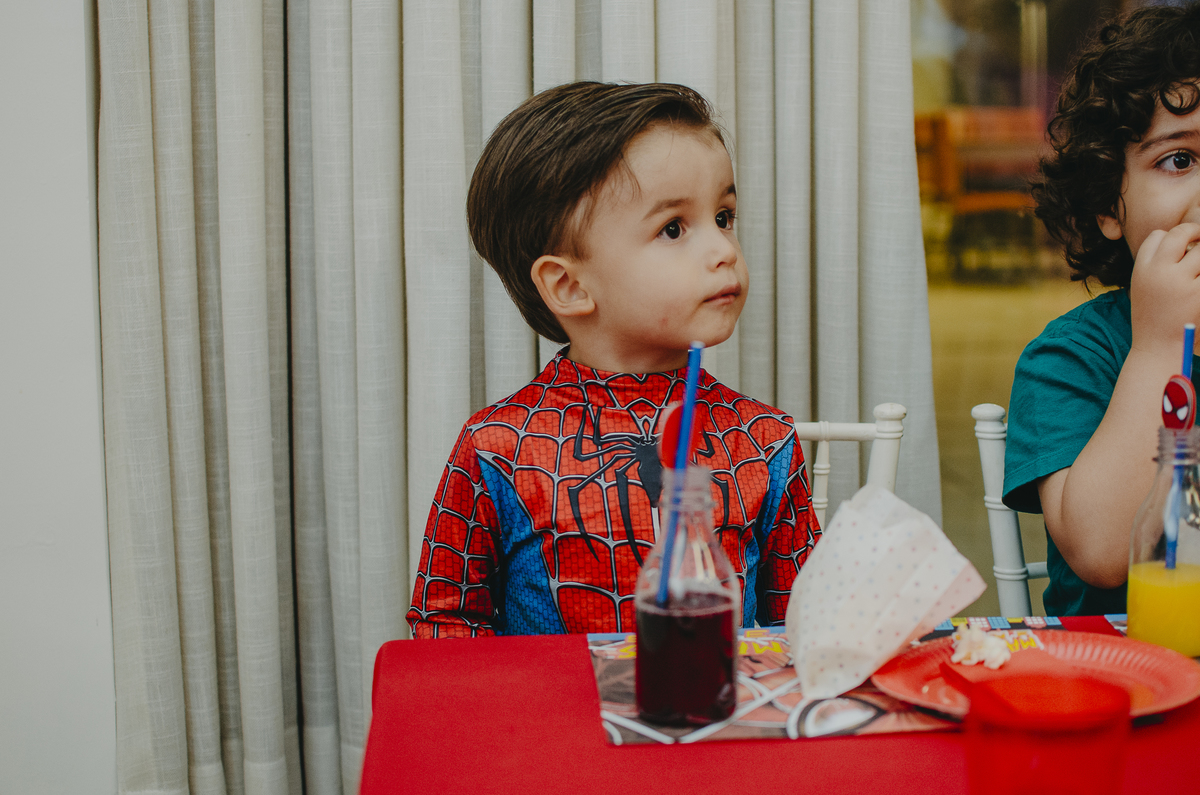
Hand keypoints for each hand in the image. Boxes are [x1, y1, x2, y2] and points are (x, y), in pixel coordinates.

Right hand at [1129, 222, 1199, 356]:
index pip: (1158, 236)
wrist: (1156, 349)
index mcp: (1141, 269)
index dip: (1171, 239)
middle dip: (1196, 232)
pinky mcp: (1198, 294)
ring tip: (1197, 273)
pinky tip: (1198, 290)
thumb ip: (1156, 266)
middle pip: (1180, 234)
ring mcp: (1180, 282)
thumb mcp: (1143, 288)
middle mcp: (1158, 271)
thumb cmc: (1152, 319)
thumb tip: (1185, 245)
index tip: (1181, 248)